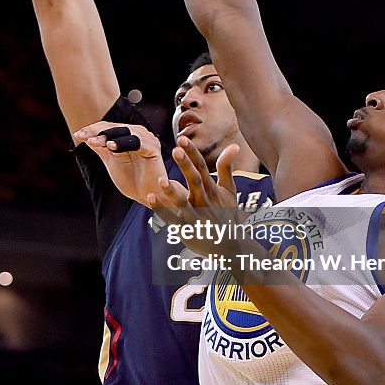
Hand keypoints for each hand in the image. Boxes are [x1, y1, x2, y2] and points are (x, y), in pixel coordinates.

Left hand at [73, 120, 166, 205]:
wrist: (148, 196)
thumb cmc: (133, 180)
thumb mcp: (111, 161)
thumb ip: (101, 148)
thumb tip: (85, 136)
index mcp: (130, 135)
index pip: (108, 127)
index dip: (92, 130)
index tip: (78, 135)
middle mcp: (139, 134)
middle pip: (115, 127)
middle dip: (97, 132)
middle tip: (82, 136)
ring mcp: (147, 140)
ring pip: (124, 132)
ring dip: (107, 136)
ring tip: (93, 141)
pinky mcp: (153, 148)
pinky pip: (137, 142)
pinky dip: (123, 143)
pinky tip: (111, 146)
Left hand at [147, 136, 244, 259]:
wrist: (229, 246)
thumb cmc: (227, 214)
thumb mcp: (229, 191)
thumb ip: (227, 168)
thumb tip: (234, 145)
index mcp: (212, 188)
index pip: (202, 166)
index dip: (192, 153)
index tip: (182, 139)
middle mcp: (204, 200)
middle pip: (195, 181)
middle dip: (186, 166)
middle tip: (176, 150)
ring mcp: (197, 216)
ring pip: (184, 203)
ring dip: (173, 192)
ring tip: (161, 180)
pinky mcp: (187, 229)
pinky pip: (173, 219)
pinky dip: (162, 209)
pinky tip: (150, 198)